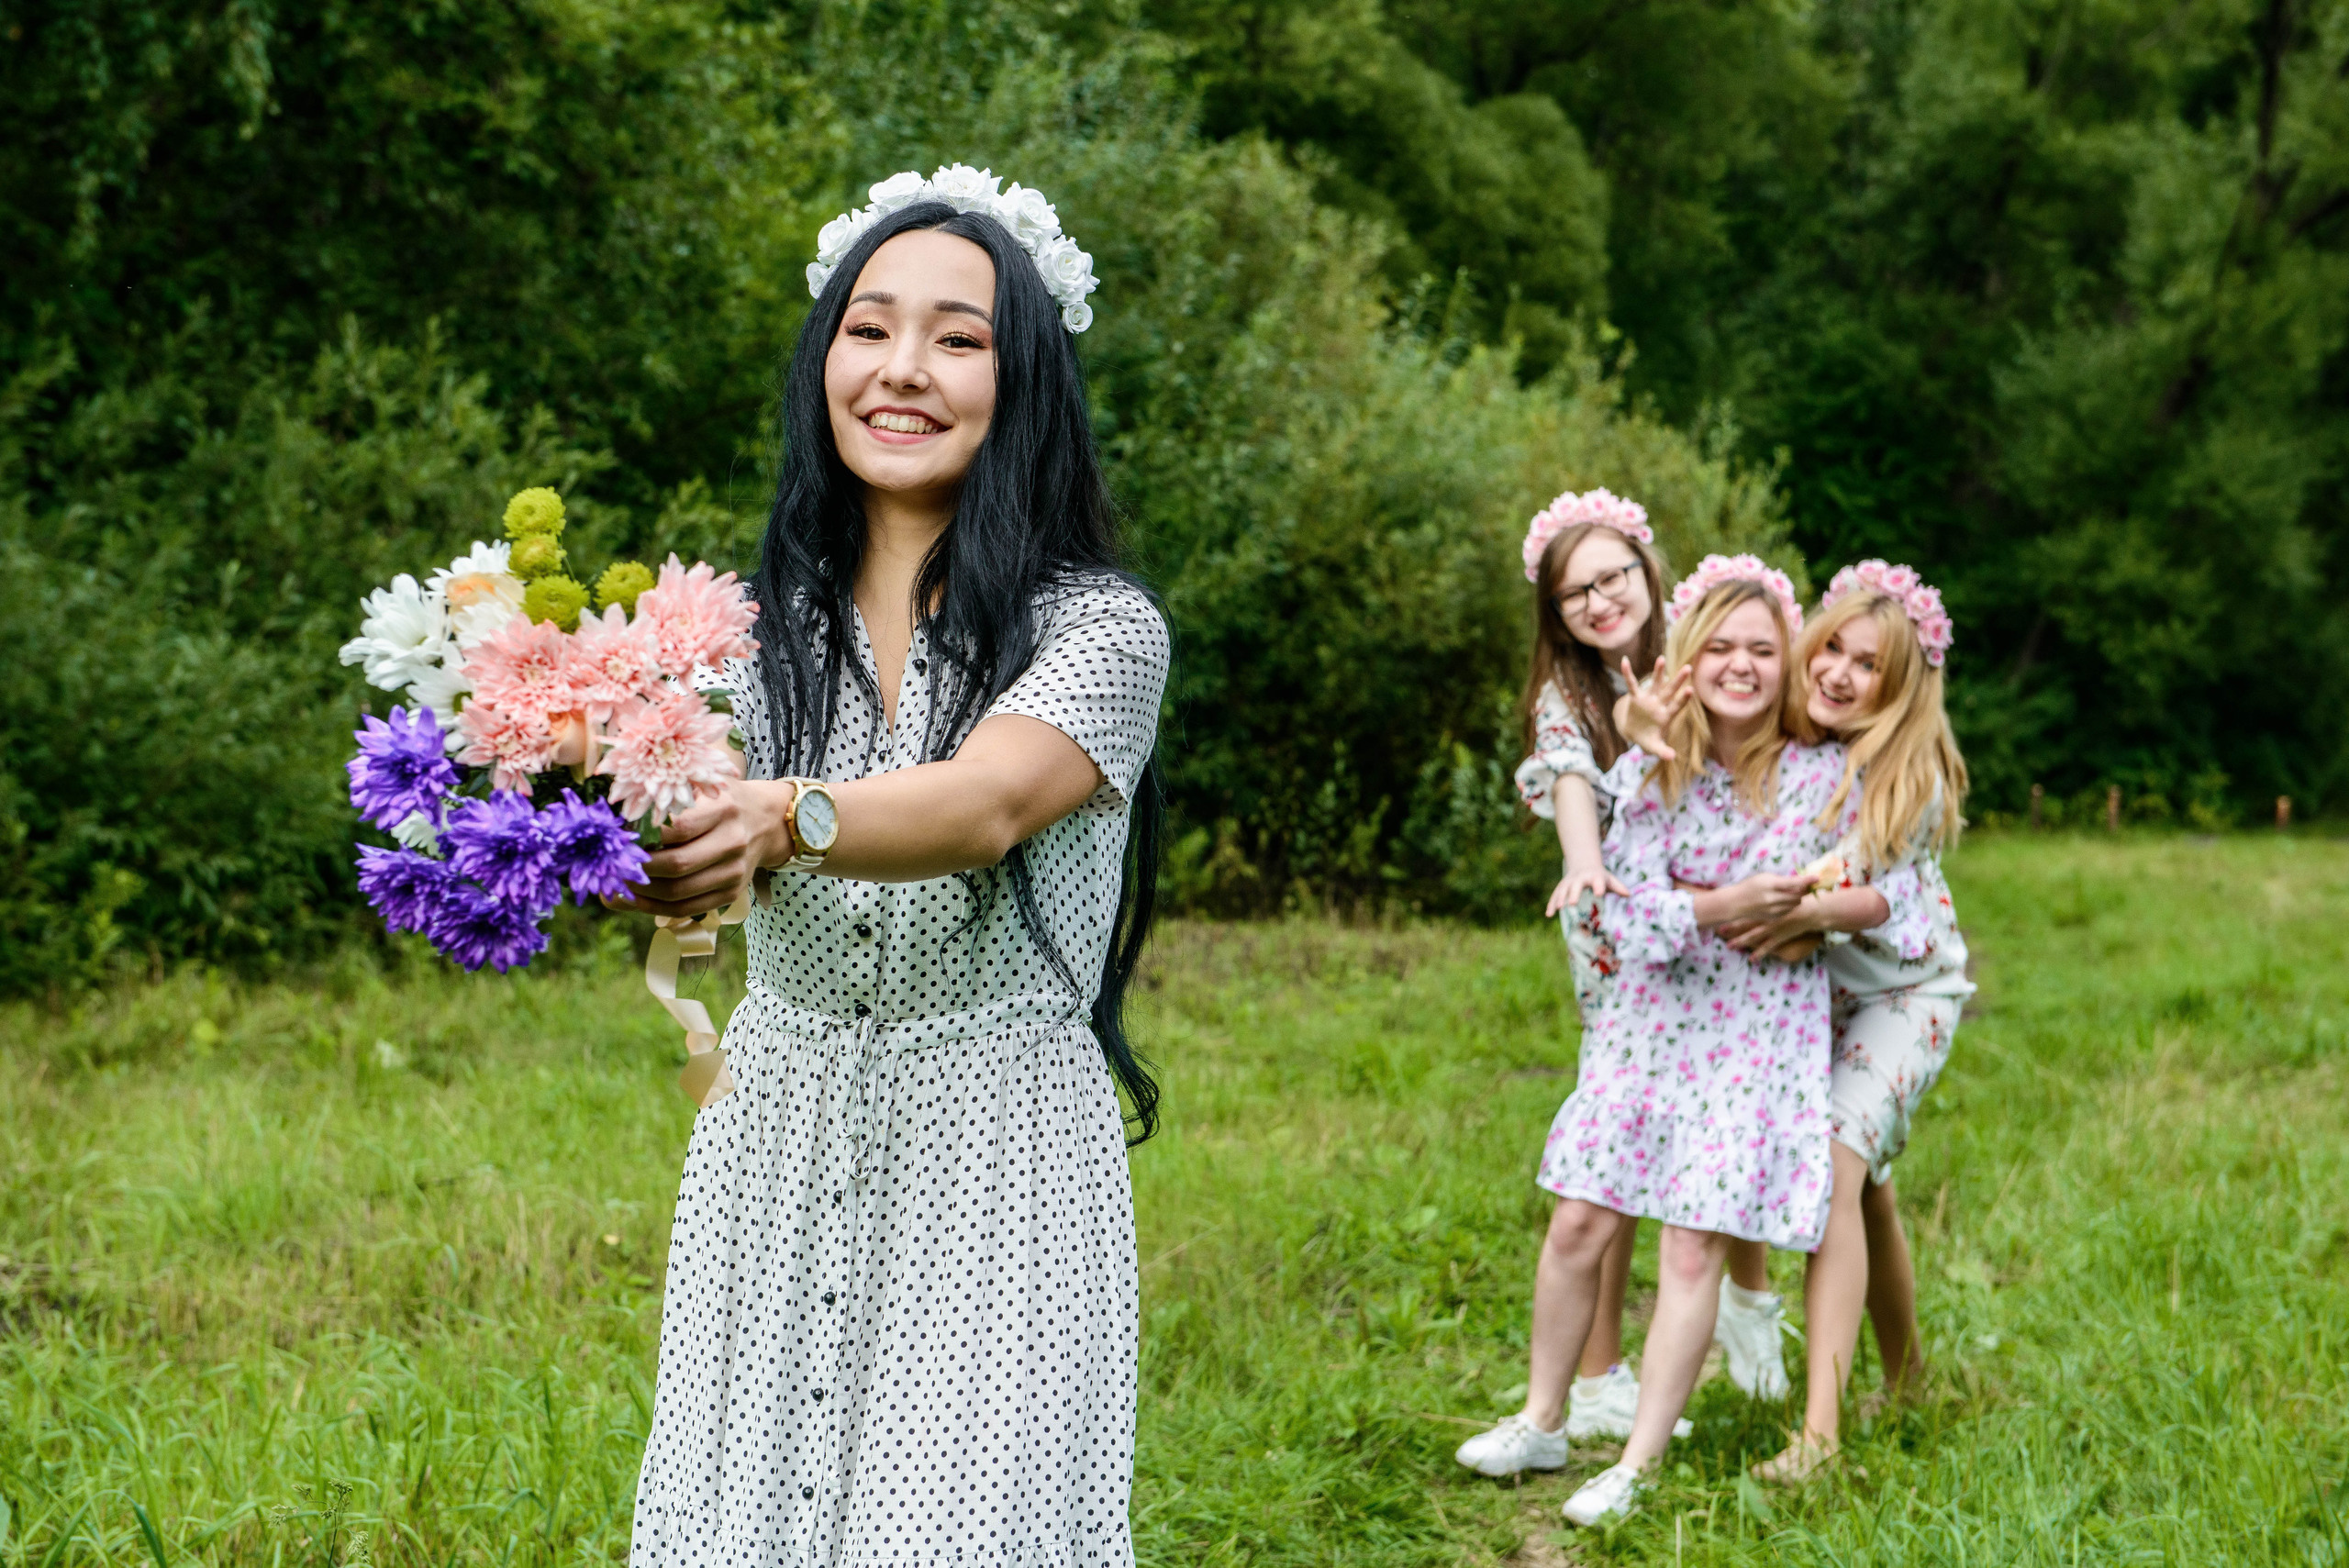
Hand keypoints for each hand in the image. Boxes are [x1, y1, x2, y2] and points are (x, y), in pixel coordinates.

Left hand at [609, 780, 789, 918]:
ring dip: (641, 893)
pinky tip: (633, 900)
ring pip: (679, 893)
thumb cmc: (720, 800)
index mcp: (723, 809)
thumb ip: (663, 799)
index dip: (642, 836)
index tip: (618, 837)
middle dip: (638, 869)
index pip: (676, 828)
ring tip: (616, 885)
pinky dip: (654, 908)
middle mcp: (733, 842)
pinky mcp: (731, 893)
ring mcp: (734, 872)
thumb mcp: (699, 786)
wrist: (765, 821)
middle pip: (677, 865)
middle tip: (611, 866)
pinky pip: (686, 908)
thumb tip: (615, 823)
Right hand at [1546, 865, 1628, 917]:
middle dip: (1573, 893)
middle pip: (1576, 885)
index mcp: (1594, 876)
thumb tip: (1628, 895)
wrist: (1583, 864)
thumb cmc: (1600, 876)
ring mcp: (1569, 882)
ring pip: (1563, 889)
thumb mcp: (1610, 879)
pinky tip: (1549, 914)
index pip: (1597, 881)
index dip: (1598, 886)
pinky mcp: (1561, 887)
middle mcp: (1580, 878)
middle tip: (1572, 903)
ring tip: (1559, 908)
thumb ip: (1618, 887)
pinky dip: (1552, 904)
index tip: (1599, 894)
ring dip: (1560, 898)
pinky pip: (1555, 895)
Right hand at [1616, 655, 1693, 759]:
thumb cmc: (1648, 739)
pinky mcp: (1636, 698)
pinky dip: (1627, 674)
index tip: (1691, 689)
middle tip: (1688, 668)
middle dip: (1678, 680)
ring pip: (1655, 683)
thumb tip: (1671, 757)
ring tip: (1661, 658)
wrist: (1636, 733)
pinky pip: (1631, 684)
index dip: (1683, 699)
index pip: (1677, 706)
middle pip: (1670, 691)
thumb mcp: (1654, 746)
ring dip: (1658, 671)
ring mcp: (1648, 699)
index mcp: (1666, 716)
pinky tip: (1624, 661)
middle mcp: (1660, 704)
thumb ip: (1663, 751)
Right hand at [1694, 873, 1813, 928]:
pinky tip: (1784, 901)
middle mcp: (1773, 898)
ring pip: (1795, 903)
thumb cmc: (1750, 886)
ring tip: (1792, 893)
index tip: (1817, 877)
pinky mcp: (1773, 917)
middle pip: (1798, 895)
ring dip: (1797, 898)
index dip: (1807, 880)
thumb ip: (1782, 880)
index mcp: (1771, 885)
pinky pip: (1788, 910)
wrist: (1736, 903)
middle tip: (1807, 885)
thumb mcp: (1764, 878)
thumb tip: (1799, 882)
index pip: (1793, 882)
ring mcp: (1773, 909)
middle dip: (1805, 890)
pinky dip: (1790, 905)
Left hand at [1727, 897, 1824, 954]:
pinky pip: (1768, 947)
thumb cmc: (1796, 900)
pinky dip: (1760, 953)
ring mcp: (1774, 928)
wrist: (1812, 910)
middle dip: (1732, 926)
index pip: (1747, 909)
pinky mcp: (1780, 937)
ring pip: (1754, 935)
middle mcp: (1768, 917)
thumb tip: (1756, 894)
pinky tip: (1752, 959)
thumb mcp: (1782, 893)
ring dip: (1741, 941)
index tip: (1722, 912)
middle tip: (1719, 930)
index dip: (1735, 911)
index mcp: (1767, 906)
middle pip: (1746, 922)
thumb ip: (1769, 895)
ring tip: (1729, 946)